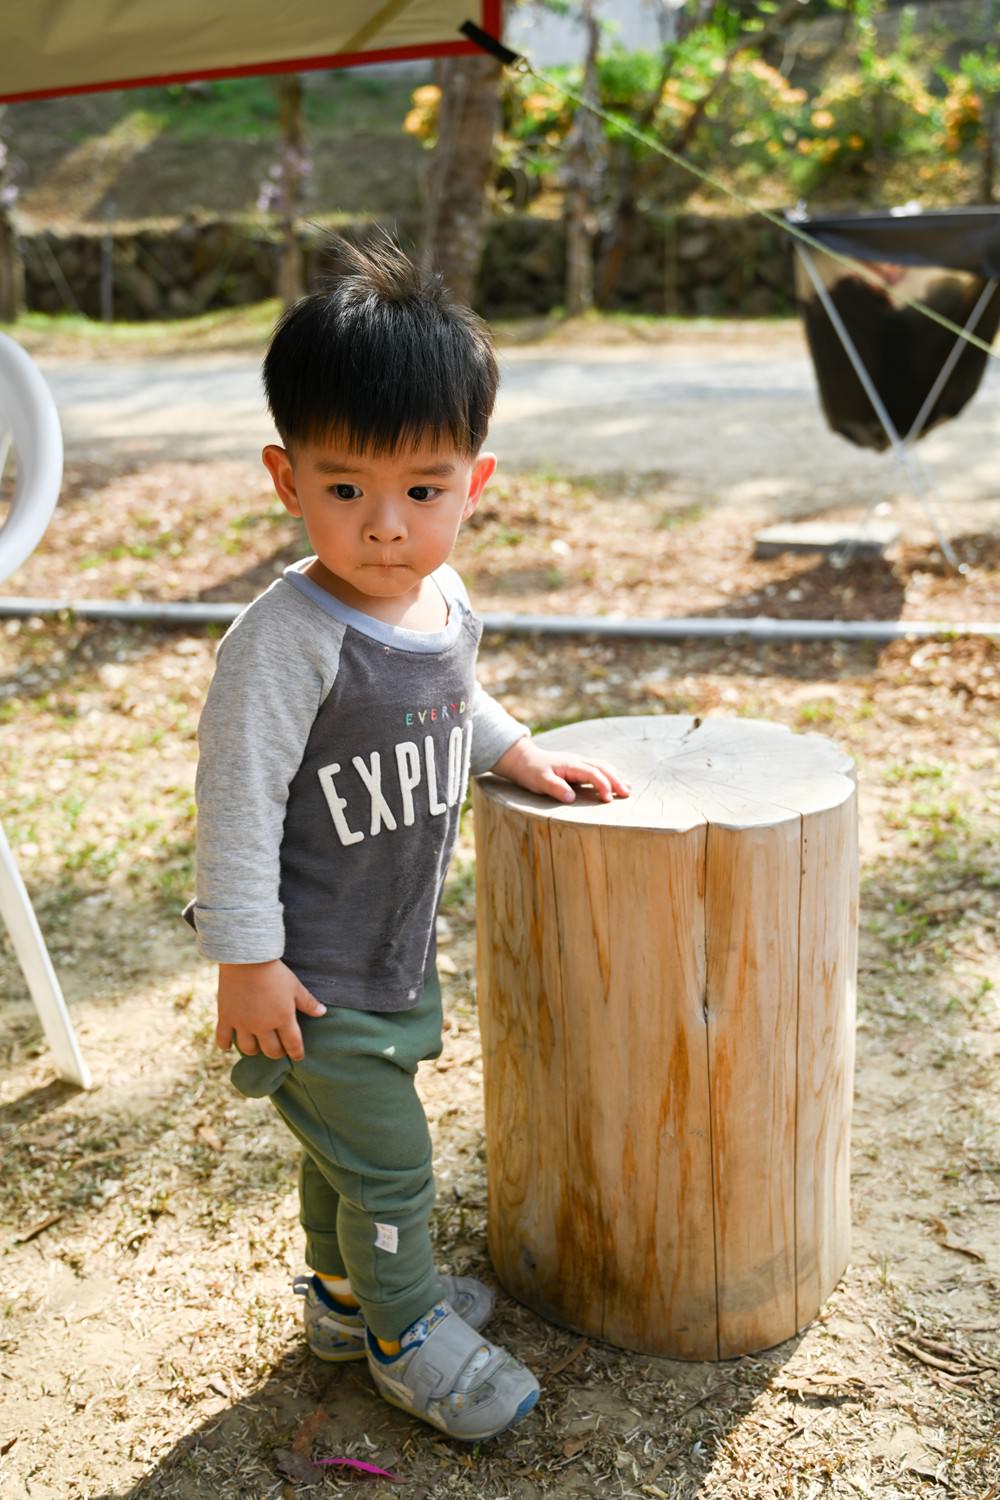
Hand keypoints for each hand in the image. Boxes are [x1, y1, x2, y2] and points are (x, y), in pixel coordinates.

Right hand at [215, 959, 325, 1060]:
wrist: (246, 959)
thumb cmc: (274, 972)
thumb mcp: (295, 986)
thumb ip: (308, 1002)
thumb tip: (322, 1012)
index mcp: (283, 1019)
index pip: (293, 1044)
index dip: (297, 1053)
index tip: (298, 1057)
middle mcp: (262, 1026)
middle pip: (271, 1051)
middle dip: (277, 1053)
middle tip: (278, 1049)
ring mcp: (243, 1024)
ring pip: (248, 1049)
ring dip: (254, 1050)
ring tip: (256, 1045)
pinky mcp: (226, 1017)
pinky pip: (223, 1039)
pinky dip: (225, 1044)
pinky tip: (229, 1044)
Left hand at [490, 736, 630, 804]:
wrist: (523, 759)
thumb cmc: (531, 772)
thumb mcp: (539, 781)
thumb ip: (555, 788)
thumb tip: (571, 798)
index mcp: (570, 765)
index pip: (593, 773)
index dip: (603, 785)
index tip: (608, 799)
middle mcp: (577, 761)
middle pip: (603, 767)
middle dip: (616, 780)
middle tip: (627, 793)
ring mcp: (578, 762)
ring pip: (603, 766)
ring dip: (616, 776)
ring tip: (628, 787)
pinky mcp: (577, 766)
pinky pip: (598, 767)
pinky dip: (610, 773)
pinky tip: (616, 780)